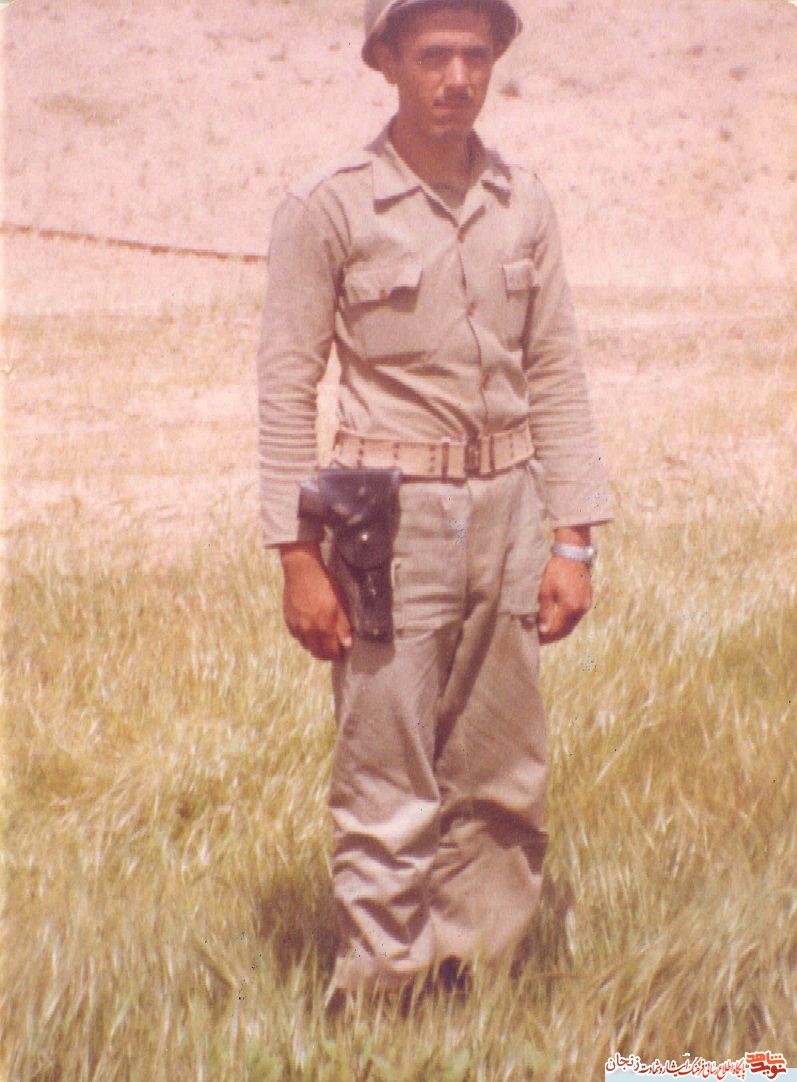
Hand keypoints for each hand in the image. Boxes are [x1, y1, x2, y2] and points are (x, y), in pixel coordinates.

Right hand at [279, 543, 352, 660]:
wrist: (302, 571)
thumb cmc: (325, 584)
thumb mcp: (341, 603)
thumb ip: (343, 626)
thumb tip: (347, 644)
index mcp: (323, 627)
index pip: (330, 652)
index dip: (337, 656)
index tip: (342, 654)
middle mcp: (308, 630)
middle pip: (317, 653)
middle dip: (326, 654)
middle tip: (333, 651)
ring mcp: (296, 626)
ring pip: (306, 646)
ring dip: (315, 646)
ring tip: (322, 639)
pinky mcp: (288, 620)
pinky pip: (297, 636)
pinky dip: (305, 637)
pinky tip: (310, 629)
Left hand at [537, 553, 591, 643]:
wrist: (572, 554)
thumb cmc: (556, 570)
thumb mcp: (545, 591)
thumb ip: (545, 612)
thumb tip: (544, 630)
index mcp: (571, 607)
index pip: (557, 630)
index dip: (546, 637)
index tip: (534, 640)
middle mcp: (581, 609)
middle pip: (566, 630)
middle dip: (552, 637)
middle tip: (539, 640)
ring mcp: (586, 605)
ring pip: (571, 625)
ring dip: (559, 630)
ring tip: (545, 632)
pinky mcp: (587, 600)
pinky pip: (575, 617)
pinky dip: (565, 622)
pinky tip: (555, 621)